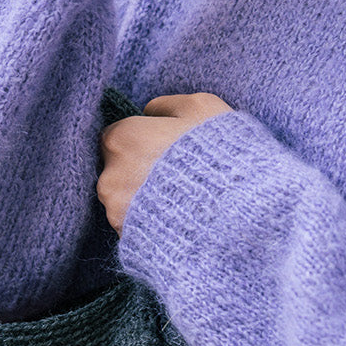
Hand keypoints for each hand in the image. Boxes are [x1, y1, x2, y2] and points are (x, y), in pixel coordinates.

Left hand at [97, 92, 232, 233]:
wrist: (236, 214)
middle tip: (174, 174)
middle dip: (138, 170)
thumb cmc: (220, 154)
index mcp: (122, 138)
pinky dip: (148, 222)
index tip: (161, 148)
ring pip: (123, 199)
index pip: (115, 135)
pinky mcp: (127, 239)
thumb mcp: (201, 108)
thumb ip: (166, 105)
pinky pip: (133, 225)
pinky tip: (176, 218)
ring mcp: (117, 212)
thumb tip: (149, 111)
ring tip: (179, 198)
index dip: (139, 140)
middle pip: (116, 169)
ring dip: (142, 198)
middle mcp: (110, 176)